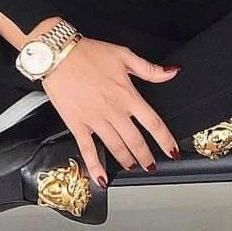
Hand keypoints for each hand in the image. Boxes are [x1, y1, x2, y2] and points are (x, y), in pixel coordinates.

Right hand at [40, 36, 180, 188]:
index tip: (172, 150)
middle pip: (136, 141)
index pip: (153, 122)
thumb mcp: (124, 55)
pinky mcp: (77, 125)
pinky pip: (88, 150)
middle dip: (146, 156)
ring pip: (116, 147)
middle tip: (151, 165)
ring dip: (127, 160)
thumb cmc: (89, 54)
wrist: (59, 55)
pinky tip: (101, 178)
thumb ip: (149, 69)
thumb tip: (171, 73)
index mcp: (127, 94)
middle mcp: (114, 111)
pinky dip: (96, 167)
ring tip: (132, 166)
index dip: (165, 139)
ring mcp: (95, 120)